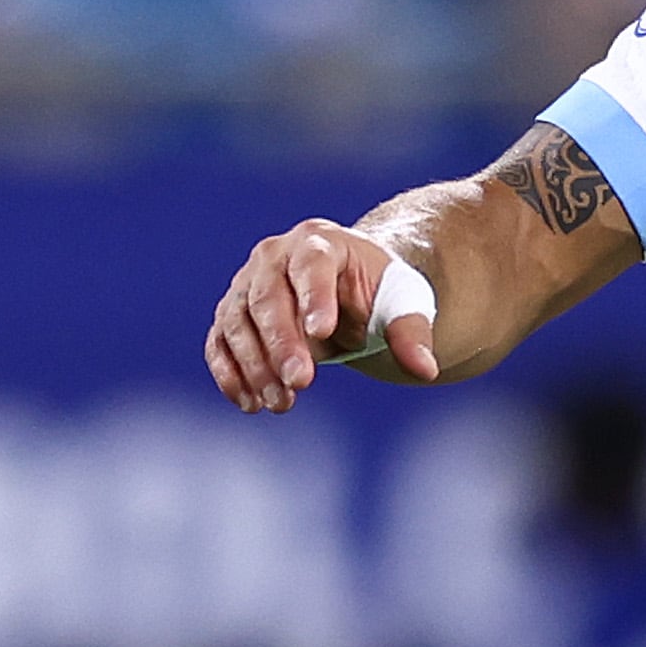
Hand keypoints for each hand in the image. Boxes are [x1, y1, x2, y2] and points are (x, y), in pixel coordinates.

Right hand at [205, 219, 435, 411]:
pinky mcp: (231, 313)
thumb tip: (425, 370)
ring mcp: (246, 283)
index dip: (314, 298)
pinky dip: (229, 374)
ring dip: (256, 367)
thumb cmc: (378, 291)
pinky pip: (220, 343)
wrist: (349, 286)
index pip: (312, 267)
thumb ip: (412, 333)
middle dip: (283, 344)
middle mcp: (274, 256)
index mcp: (320, 241)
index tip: (321, 334)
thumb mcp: (402, 305)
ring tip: (282, 404)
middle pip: (269, 299)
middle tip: (301, 383)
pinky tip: (250, 403)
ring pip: (239, 324)